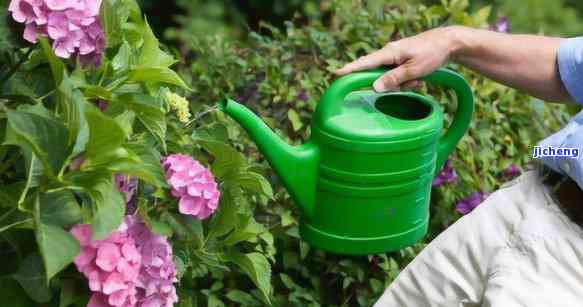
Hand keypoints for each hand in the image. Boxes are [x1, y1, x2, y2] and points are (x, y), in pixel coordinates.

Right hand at [335, 26, 462, 91]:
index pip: (365, 63)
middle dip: (391, 84)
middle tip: (411, 82)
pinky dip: (407, 80)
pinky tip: (418, 79)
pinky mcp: (402, 61)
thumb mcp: (413, 70)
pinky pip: (397, 76)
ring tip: (418, 80)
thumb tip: (374, 87)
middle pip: (378, 74)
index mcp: (389, 53)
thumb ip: (393, 79)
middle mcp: (389, 53)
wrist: (449, 43)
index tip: (336, 74)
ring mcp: (395, 57)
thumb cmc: (431, 54)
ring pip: (389, 78)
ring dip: (402, 83)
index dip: (350, 69)